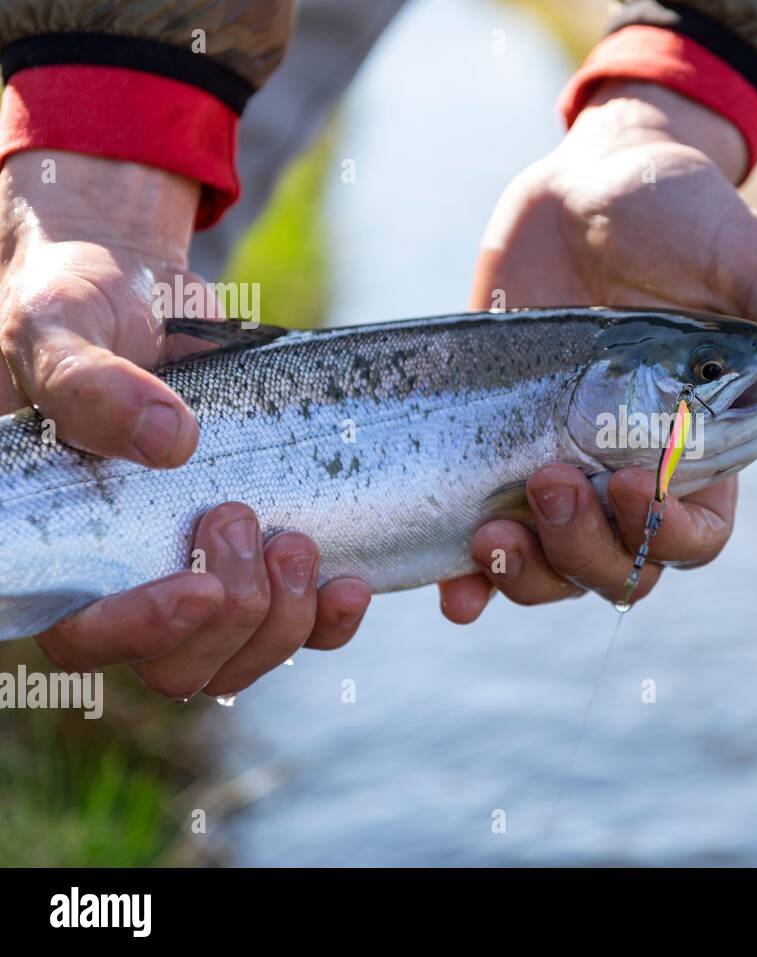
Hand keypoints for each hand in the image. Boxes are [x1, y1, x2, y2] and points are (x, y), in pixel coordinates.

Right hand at [0, 152, 369, 698]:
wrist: (140, 295)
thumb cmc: (76, 311)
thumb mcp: (60, 334)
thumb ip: (88, 386)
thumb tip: (169, 443)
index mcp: (62, 551)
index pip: (84, 639)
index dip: (140, 633)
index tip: (197, 586)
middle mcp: (129, 580)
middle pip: (179, 667)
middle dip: (230, 614)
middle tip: (239, 516)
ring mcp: (200, 575)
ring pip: (244, 656)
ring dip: (283, 618)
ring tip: (296, 541)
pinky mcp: (261, 559)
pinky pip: (303, 629)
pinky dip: (331, 621)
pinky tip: (351, 582)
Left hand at [439, 82, 756, 621]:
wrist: (586, 180)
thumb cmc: (682, 213)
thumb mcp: (750, 263)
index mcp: (702, 445)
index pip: (696, 536)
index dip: (665, 536)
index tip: (625, 480)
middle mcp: (630, 467)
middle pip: (619, 565)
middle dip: (584, 550)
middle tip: (547, 479)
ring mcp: (559, 461)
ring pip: (551, 566)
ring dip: (523, 573)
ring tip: (486, 539)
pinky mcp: (495, 447)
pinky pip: (480, 535)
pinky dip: (466, 578)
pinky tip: (450, 591)